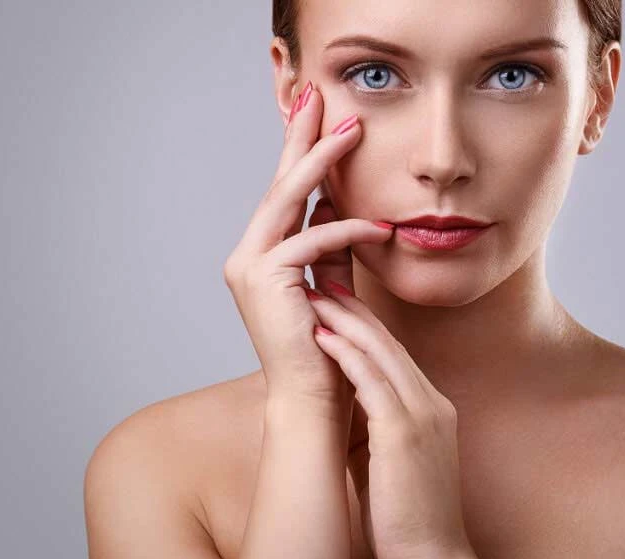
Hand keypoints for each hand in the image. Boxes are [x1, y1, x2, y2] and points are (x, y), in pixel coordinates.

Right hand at [223, 80, 394, 404]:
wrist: (311, 398)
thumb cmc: (325, 346)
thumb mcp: (332, 283)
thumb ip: (331, 245)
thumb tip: (339, 202)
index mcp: (260, 256)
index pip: (282, 195)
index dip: (299, 153)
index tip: (316, 115)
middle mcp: (246, 256)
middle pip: (278, 186)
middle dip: (301, 138)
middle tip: (318, 95)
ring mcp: (249, 266)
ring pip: (286, 201)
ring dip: (321, 162)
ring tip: (351, 129)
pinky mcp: (264, 279)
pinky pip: (311, 240)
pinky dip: (346, 230)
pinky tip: (378, 227)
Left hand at [307, 288, 479, 558]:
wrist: (432, 556)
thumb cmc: (406, 511)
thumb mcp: (393, 455)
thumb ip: (377, 423)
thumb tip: (345, 403)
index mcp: (429, 407)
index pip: (393, 352)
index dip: (363, 323)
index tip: (334, 302)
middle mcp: (430, 402)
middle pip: (387, 341)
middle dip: (352, 309)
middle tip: (322, 282)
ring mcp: (422, 415)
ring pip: (380, 352)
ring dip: (344, 320)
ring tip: (314, 296)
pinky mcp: (405, 434)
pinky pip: (372, 382)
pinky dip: (347, 355)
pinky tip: (323, 336)